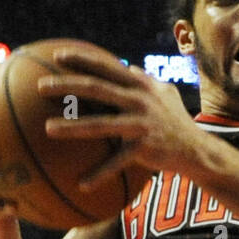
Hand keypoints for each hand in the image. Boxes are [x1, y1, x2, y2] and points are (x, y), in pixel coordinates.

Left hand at [37, 48, 236, 187]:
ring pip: (101, 124)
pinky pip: (117, 162)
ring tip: (47, 130)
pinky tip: (81, 183)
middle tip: (40, 88)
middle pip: (97, 89)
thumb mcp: (166, 94)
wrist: (197, 150)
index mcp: (140, 85)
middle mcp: (139, 101)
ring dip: (73, 127)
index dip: (82, 59)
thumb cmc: (177, 121)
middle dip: (67, 85)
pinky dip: (99, 174)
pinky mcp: (144, 148)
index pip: (107, 66)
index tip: (57, 55)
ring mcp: (141, 124)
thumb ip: (145, 79)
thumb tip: (127, 66)